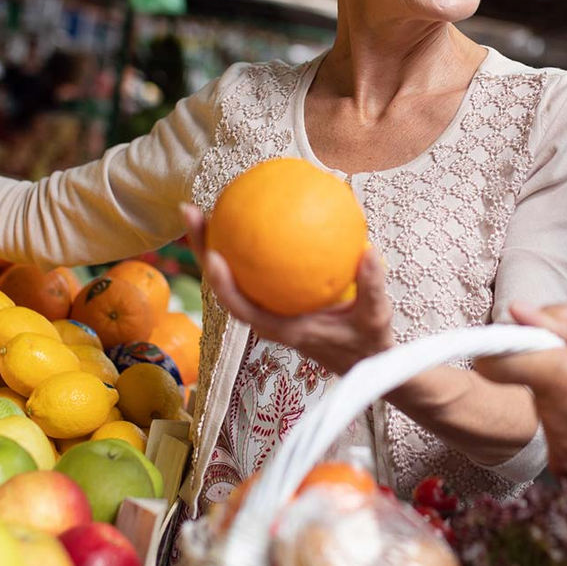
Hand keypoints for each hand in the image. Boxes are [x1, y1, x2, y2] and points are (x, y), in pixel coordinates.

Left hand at [181, 203, 394, 373]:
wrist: (366, 360)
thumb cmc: (367, 341)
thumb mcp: (376, 316)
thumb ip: (372, 286)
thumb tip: (369, 251)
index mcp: (283, 329)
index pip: (243, 309)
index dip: (224, 285)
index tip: (214, 256)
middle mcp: (268, 317)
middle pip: (225, 283)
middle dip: (203, 248)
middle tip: (191, 211)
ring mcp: (270, 307)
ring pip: (234, 274)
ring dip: (216, 240)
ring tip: (208, 205)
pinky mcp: (278, 297)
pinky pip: (257, 267)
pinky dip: (250, 242)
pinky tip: (256, 212)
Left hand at [478, 303, 566, 492]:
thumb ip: (566, 323)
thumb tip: (519, 311)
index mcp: (566, 377)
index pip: (494, 362)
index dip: (500, 347)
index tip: (519, 342)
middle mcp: (554, 417)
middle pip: (525, 382)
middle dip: (550, 371)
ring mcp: (559, 449)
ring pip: (544, 408)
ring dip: (565, 400)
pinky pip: (557, 435)